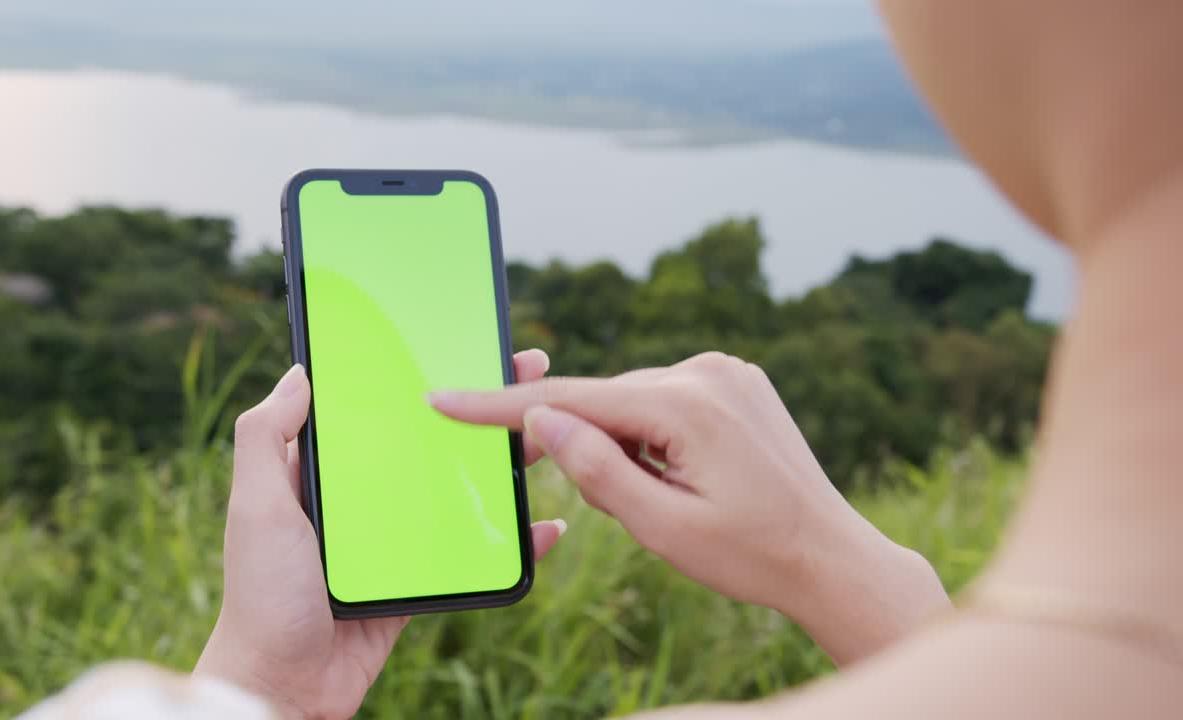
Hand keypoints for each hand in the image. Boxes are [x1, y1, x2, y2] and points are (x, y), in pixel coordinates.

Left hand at [195, 350, 564, 719]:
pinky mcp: (420, 575)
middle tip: (529, 372)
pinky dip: (511, 538)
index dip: (421, 372)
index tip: (463, 340)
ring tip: (549, 435)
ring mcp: (396, 535)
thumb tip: (300, 372)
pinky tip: (546, 525)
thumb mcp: (254, 506)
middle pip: (432, 438)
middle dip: (481, 405)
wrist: (286, 685)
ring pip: (460, 486)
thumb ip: (264, 438)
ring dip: (504, 462)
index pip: (381, 407)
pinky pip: (472, 547)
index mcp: (328, 470)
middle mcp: (365, 494)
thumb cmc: (261, 594)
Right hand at [430, 351, 948, 663]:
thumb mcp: (662, 528)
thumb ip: (597, 471)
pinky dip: (650, 431)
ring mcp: (726, 371)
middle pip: (605, 400)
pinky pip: (663, 399)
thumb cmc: (750, 554)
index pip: (573, 398)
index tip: (446, 398)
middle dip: (586, 444)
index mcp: (689, 406)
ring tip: (672, 495)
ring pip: (633, 401)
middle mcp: (709, 372)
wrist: (829, 556)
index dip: (502, 404)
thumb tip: (541, 418)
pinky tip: (684, 472)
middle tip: (621, 500)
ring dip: (625, 442)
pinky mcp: (735, 380)